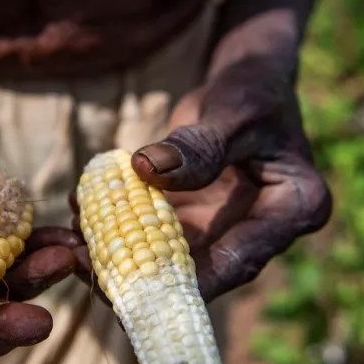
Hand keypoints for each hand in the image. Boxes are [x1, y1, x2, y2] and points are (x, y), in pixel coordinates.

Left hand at [70, 61, 331, 303]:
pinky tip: (76, 220)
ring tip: (69, 243)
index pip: (239, 261)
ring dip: (119, 254)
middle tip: (82, 265)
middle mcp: (262, 231)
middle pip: (200, 270)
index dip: (185, 282)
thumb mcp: (233, 111)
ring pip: (169, 257)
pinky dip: (117, 227)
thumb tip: (146, 168)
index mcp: (295, 210)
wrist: (247, 76)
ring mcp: (225, 229)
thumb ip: (200, 145)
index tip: (132, 286)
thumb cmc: (253, 87)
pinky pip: (154, 233)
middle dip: (139, 273)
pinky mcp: (195, 220)